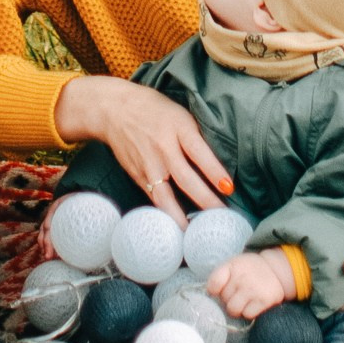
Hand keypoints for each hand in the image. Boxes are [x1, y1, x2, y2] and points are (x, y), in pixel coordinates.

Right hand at [51, 75, 229, 215]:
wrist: (114, 110)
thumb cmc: (154, 109)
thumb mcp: (180, 113)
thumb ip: (195, 136)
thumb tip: (218, 163)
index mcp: (178, 127)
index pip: (199, 152)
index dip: (215, 171)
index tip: (229, 188)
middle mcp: (163, 148)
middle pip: (186, 179)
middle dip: (206, 200)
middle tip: (222, 216)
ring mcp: (149, 165)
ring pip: (166, 197)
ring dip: (182, 217)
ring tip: (197, 233)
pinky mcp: (138, 176)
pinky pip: (154, 199)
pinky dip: (166, 213)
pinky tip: (178, 225)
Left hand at [209, 247, 296, 319]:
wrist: (276, 270)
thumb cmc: (249, 269)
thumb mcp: (234, 265)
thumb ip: (221, 276)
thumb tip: (209, 295)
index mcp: (232, 266)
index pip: (213, 284)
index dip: (213, 291)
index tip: (218, 291)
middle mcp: (241, 277)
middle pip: (223, 299)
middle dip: (228, 299)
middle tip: (237, 293)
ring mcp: (252, 289)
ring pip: (233, 310)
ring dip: (237, 308)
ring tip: (243, 301)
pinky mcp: (263, 300)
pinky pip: (248, 315)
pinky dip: (249, 312)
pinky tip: (253, 304)